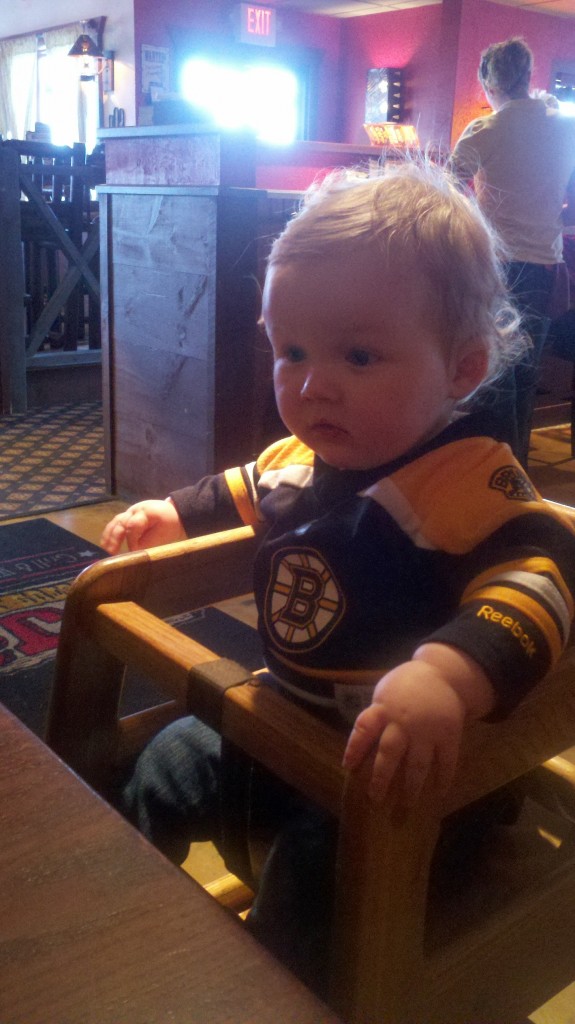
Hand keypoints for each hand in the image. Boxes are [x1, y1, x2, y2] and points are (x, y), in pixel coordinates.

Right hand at [100, 499, 185, 553]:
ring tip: (105, 549)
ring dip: (108, 536)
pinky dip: (108, 533)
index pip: (134, 524)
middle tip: (112, 552)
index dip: (132, 538)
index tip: (133, 551)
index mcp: (148, 512)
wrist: (172, 514)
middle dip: (116, 537)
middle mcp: (136, 510)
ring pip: (116, 521)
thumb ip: (149, 542)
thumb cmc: (169, 526)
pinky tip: (104, 544)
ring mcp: (130, 512)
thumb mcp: (164, 534)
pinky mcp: (126, 516)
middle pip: (122, 521)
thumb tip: (135, 552)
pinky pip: (114, 523)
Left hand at [342, 644, 494, 808]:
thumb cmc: (406, 687)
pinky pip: (447, 760)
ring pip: (418, 763)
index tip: (348, 768)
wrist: (442, 673)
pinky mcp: (449, 733)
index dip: (354, 748)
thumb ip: (375, 717)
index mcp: (383, 707)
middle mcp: (404, 720)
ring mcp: (428, 728)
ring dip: (411, 786)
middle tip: (375, 799)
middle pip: (389, 753)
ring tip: (407, 804)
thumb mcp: (385, 693)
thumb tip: (359, 749)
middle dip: (381, 778)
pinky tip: (439, 793)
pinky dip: (443, 778)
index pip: (364, 728)